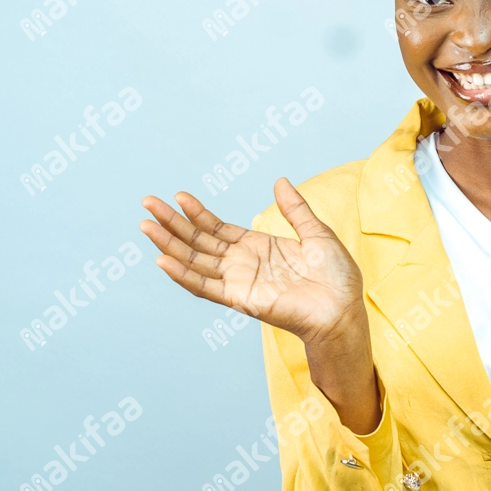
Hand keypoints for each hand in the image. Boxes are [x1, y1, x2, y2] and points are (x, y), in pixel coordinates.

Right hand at [141, 181, 380, 432]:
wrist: (344, 309)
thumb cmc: (337, 278)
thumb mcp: (316, 233)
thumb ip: (295, 209)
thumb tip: (280, 181)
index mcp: (258, 248)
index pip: (218, 229)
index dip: (197, 214)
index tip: (178, 196)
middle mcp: (243, 265)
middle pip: (199, 242)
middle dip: (172, 224)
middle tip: (147, 203)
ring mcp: (240, 282)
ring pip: (195, 262)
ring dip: (169, 245)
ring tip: (145, 226)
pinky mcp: (242, 299)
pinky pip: (206, 287)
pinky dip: (183, 275)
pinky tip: (163, 261)